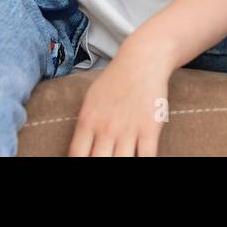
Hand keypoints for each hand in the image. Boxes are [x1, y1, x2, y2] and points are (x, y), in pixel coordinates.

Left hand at [67, 39, 174, 156]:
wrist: (142, 60)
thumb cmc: (115, 80)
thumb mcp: (91, 100)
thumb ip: (85, 126)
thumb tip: (78, 150)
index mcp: (88, 122)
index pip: (76, 157)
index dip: (78, 166)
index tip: (87, 164)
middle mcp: (106, 129)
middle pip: (97, 163)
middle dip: (101, 166)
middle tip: (106, 159)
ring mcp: (128, 130)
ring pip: (122, 163)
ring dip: (122, 164)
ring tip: (123, 159)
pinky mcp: (150, 129)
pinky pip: (146, 157)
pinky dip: (144, 162)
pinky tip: (142, 158)